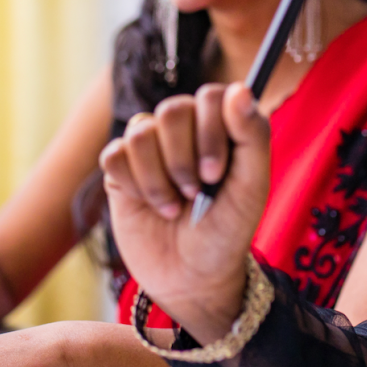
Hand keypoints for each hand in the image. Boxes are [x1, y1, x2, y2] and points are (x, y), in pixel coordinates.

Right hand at [100, 83, 269, 342]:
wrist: (191, 276)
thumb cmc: (227, 231)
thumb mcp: (251, 187)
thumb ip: (253, 135)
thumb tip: (240, 89)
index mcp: (220, 126)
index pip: (210, 96)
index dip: (211, 132)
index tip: (216, 175)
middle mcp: (184, 129)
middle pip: (172, 110)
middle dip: (183, 160)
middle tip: (195, 193)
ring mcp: (149, 146)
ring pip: (140, 132)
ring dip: (159, 179)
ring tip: (174, 206)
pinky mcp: (119, 167)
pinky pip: (114, 154)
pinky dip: (134, 185)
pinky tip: (149, 205)